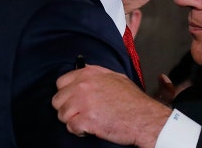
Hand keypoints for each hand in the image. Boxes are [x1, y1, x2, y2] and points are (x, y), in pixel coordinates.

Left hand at [53, 65, 172, 147]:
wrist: (143, 117)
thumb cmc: (133, 100)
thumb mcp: (116, 77)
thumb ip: (97, 73)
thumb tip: (84, 70)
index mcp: (89, 74)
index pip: (61, 82)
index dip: (66, 93)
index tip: (72, 99)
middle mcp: (83, 86)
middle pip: (57, 100)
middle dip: (67, 108)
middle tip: (80, 113)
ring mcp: (83, 103)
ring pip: (62, 115)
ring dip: (72, 120)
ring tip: (87, 121)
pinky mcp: (86, 120)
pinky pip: (71, 127)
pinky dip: (79, 131)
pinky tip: (90, 128)